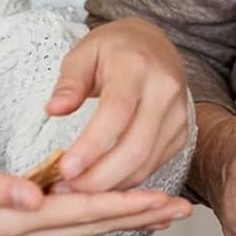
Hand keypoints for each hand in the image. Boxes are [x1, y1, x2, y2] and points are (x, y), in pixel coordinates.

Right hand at [0, 166, 189, 235]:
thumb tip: (34, 196)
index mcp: (11, 224)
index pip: (82, 212)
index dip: (127, 205)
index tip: (166, 201)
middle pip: (91, 224)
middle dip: (139, 216)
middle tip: (184, 210)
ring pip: (78, 227)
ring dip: (120, 217)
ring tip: (157, 210)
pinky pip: (57, 224)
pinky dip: (87, 215)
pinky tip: (96, 209)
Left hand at [44, 18, 188, 192]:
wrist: (153, 44)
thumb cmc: (112, 50)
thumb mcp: (83, 53)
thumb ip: (69, 83)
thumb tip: (54, 109)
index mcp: (136, 66)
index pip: (116, 112)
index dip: (92, 146)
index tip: (65, 169)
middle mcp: (164, 90)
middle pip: (135, 147)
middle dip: (99, 177)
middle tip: (66, 188)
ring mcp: (178, 114)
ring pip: (146, 163)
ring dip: (110, 185)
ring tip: (76, 190)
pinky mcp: (181, 133)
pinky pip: (152, 165)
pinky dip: (125, 181)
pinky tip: (100, 183)